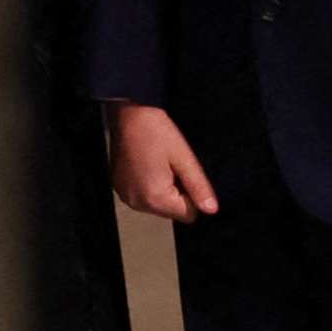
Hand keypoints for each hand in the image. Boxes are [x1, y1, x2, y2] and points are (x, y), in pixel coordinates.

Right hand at [107, 101, 217, 222]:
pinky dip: (150, 184)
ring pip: (158, 203)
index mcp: (154, 198)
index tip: (185, 173)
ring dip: (164, 188)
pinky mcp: (120, 188)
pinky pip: (143, 195)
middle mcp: (136, 203)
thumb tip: (211, 209)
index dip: (192, 195)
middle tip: (172, 165)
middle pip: (171, 211)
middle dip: (178, 191)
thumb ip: (198, 186)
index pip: (188, 215)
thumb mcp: (184, 157)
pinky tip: (149, 163)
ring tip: (160, 162)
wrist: (129, 115)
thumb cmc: (155, 131)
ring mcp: (125, 196)